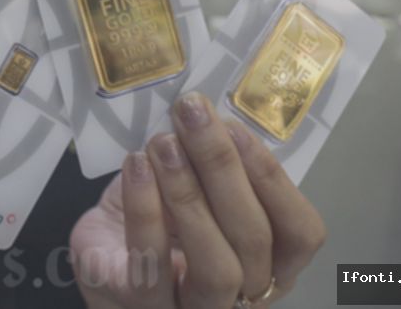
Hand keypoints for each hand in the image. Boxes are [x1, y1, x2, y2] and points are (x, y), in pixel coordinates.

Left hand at [70, 92, 325, 307]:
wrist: (100, 255)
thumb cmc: (160, 218)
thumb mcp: (197, 188)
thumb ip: (215, 164)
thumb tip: (213, 112)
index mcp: (269, 264)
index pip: (300, 233)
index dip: (273, 178)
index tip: (235, 125)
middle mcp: (243, 295)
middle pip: (255, 241)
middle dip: (223, 168)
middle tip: (192, 115)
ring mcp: (195, 308)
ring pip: (216, 266)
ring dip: (189, 194)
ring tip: (163, 143)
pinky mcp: (142, 306)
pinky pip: (151, 266)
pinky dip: (144, 208)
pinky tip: (135, 166)